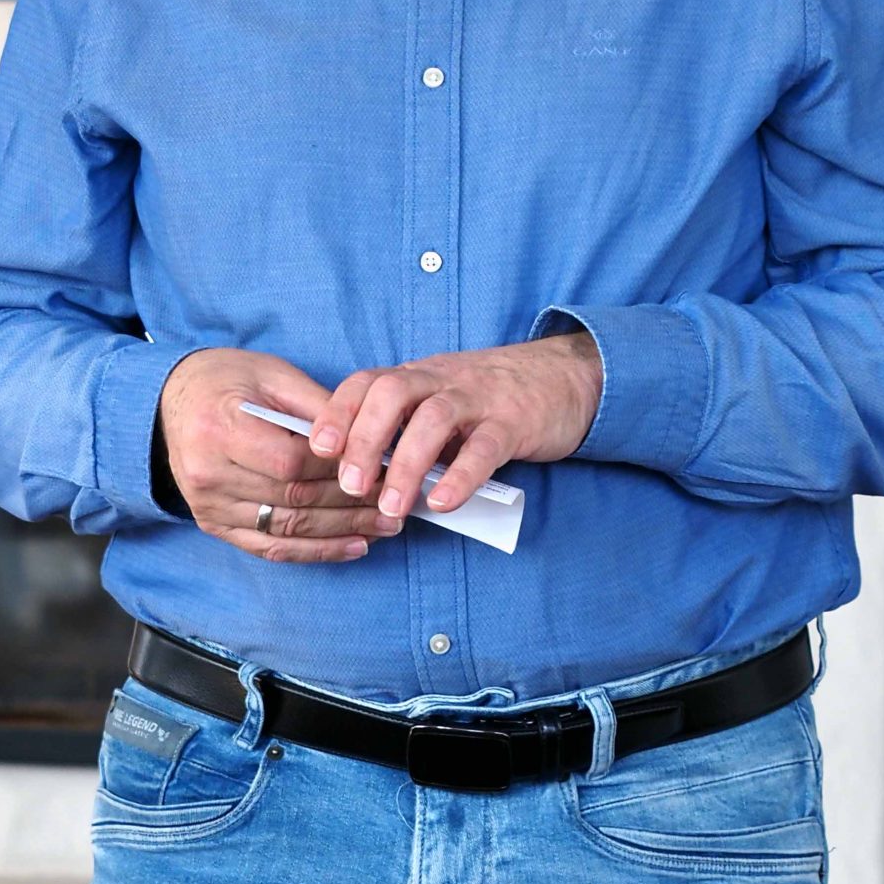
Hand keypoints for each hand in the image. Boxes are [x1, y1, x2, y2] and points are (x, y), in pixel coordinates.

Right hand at [156, 348, 410, 562]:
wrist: (168, 402)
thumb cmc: (225, 380)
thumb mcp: (272, 374)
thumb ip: (319, 407)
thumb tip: (372, 438)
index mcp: (219, 428)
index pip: (292, 463)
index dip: (342, 471)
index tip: (384, 470)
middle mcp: (207, 473)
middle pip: (294, 500)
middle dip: (352, 505)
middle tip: (397, 503)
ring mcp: (208, 504)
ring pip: (287, 529)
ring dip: (342, 532)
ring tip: (385, 526)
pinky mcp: (212, 524)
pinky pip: (269, 547)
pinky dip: (315, 551)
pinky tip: (353, 546)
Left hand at [305, 331, 603, 519]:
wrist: (566, 378)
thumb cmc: (491, 399)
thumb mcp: (442, 402)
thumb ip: (406, 432)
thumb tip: (363, 479)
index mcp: (419, 376)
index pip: (367, 382)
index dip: (338, 412)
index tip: (317, 449)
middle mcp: (443, 380)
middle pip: (392, 394)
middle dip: (364, 439)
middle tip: (351, 485)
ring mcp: (480, 398)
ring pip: (434, 419)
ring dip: (407, 465)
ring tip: (393, 507)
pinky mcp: (515, 422)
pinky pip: (485, 447)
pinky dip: (461, 476)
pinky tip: (443, 503)